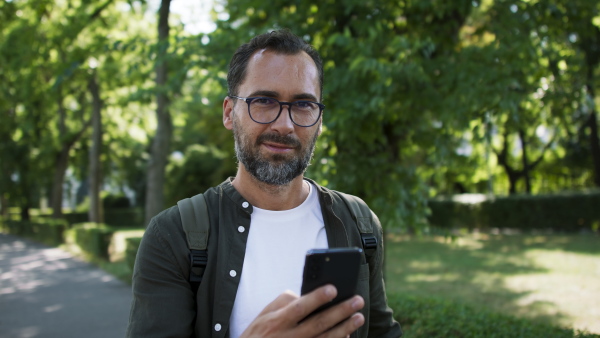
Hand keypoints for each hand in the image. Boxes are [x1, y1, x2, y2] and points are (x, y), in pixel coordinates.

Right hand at [240, 285, 364, 337]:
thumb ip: (285, 302)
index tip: (333, 288)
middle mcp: (289, 337)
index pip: (300, 307)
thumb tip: (307, 296)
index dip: (317, 298)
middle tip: (357, 301)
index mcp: (278, 321)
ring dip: (345, 328)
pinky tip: (348, 335)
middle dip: (340, 311)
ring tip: (358, 317)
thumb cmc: (260, 333)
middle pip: (319, 323)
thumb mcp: (265, 314)